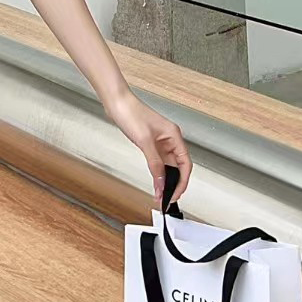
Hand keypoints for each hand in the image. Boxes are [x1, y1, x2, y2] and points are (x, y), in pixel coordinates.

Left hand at [103, 90, 191, 207]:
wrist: (116, 102)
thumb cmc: (131, 113)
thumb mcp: (145, 141)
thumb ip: (155, 163)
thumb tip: (161, 182)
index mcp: (174, 136)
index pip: (185, 164)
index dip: (182, 181)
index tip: (175, 194)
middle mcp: (170, 139)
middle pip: (178, 166)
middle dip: (174, 184)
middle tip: (167, 198)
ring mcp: (160, 141)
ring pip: (168, 166)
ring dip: (165, 180)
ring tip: (160, 194)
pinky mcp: (150, 143)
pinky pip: (158, 162)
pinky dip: (157, 173)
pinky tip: (155, 182)